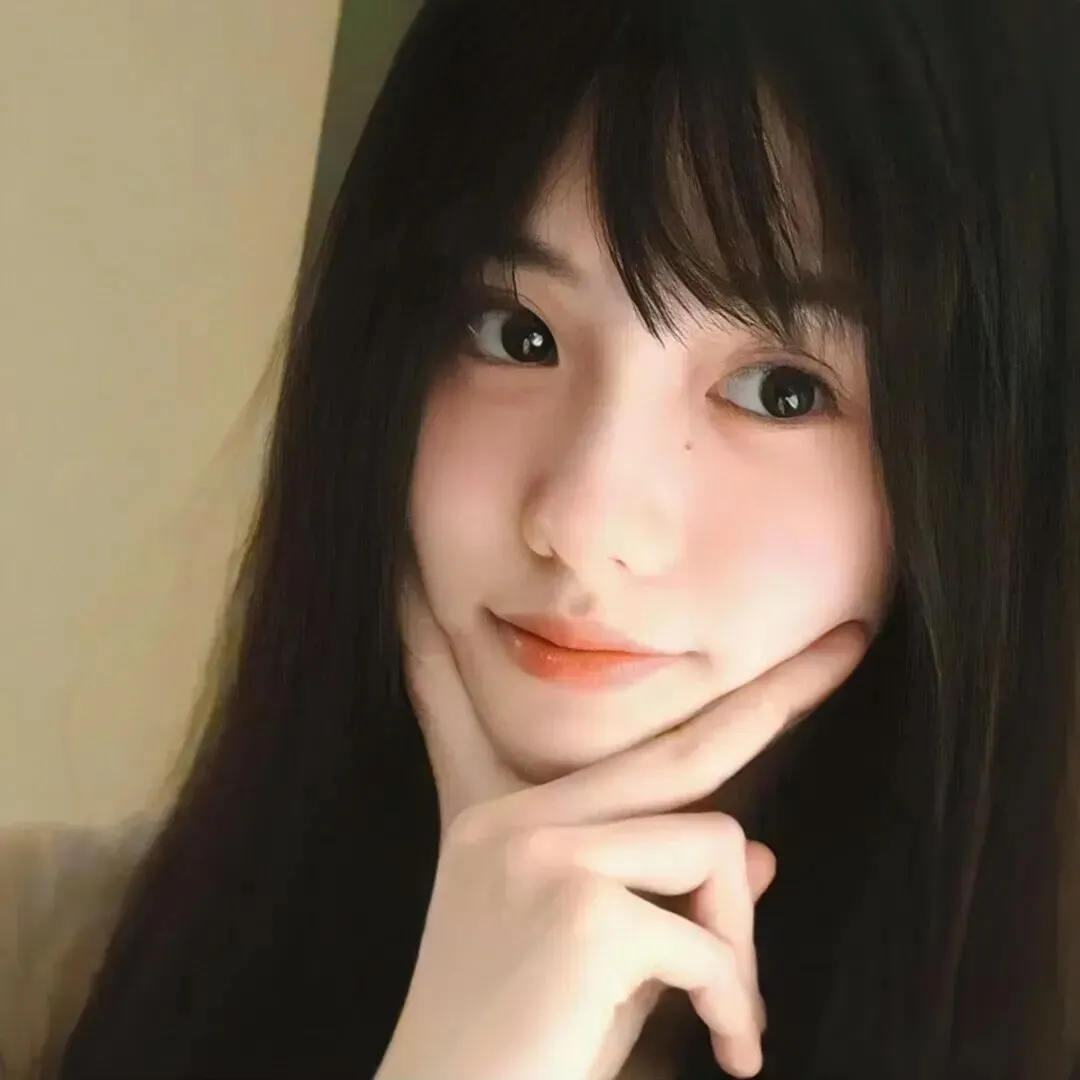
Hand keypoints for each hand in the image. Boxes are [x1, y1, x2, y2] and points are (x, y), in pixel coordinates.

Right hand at [377, 581, 866, 1079]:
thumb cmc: (523, 1051)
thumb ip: (658, 894)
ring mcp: (541, 852)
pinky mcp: (580, 908)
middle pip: (676, 744)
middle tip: (849, 646)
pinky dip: (733, 998)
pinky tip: (721, 1052)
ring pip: (713, 841)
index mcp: (492, 820)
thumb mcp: (594, 961)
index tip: (409, 598)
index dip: (441, 658)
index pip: (469, 714)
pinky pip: (710, 934)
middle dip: (777, 695)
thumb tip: (761, 857)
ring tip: (728, 1022)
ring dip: (739, 943)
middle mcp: (509, 818)